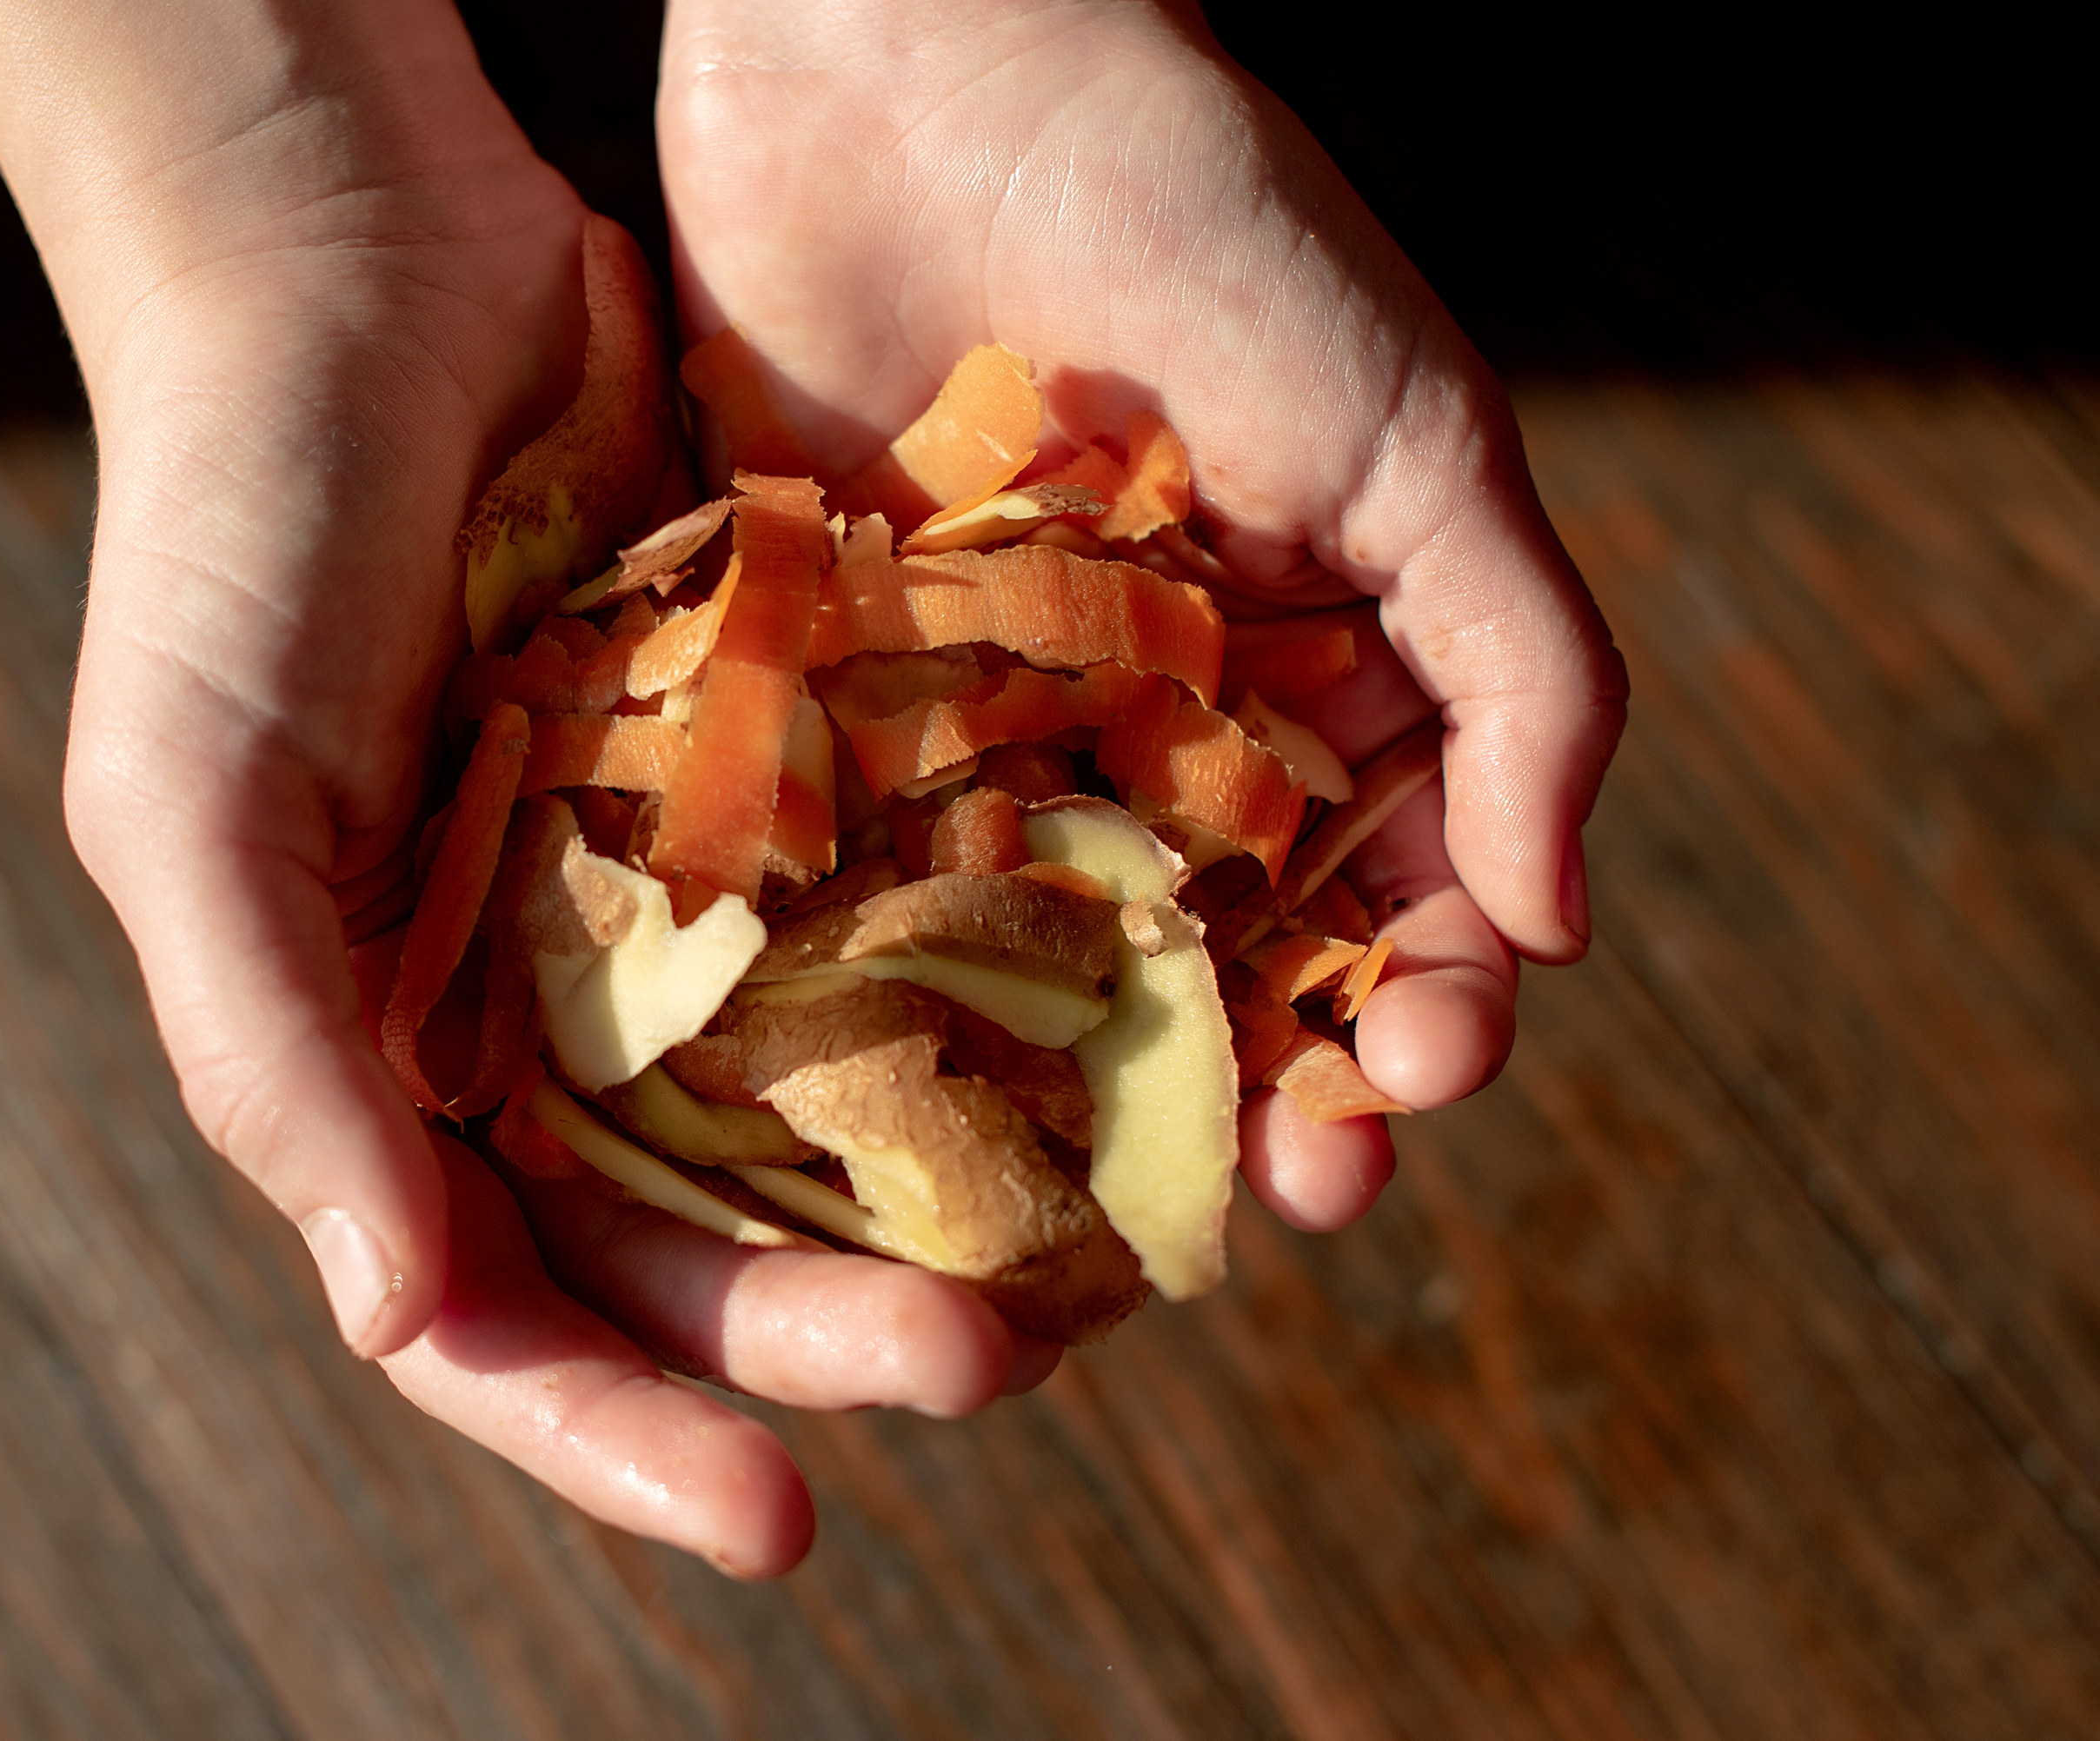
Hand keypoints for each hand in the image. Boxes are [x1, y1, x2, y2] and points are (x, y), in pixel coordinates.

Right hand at [0, 0, 1047, 1577]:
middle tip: (996, 1356)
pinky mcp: (782, 771)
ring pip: (829, 1100)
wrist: (363, 262)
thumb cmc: (231, 537)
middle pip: (702, 1232)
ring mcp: (672, 899)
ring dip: (949, 1182)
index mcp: (387, 1059)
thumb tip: (395, 1318)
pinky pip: (900, 904)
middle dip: (832, 1318)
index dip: (626, 1435)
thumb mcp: (195, 802)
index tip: (783, 1521)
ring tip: (1096, 1244)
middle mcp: (542, 1009)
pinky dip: (990, 976)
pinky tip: (1109, 1027)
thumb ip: (281, 1057)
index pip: (503, 1312)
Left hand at [659, 0, 1628, 1226]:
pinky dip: (879, 975)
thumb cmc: (1202, 221)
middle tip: (1275, 1202)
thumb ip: (1522, 666)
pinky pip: (858, 866)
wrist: (919, 59)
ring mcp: (986, 721)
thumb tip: (1563, 919)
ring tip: (1090, 1196)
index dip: (1421, 1009)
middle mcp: (1154, 723)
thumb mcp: (1416, 434)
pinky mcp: (830, 695)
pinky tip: (891, 1076)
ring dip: (1073, 1085)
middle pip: (1219, 960)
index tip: (1415, 1090)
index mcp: (1316, 674)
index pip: (1394, 890)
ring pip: (1040, 952)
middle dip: (1258, 1090)